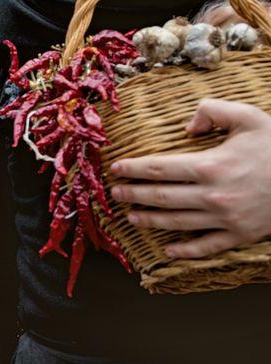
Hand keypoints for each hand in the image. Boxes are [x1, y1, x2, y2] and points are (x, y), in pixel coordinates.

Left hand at [110, 99, 270, 258]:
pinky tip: (169, 251)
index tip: (116, 168)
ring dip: (151, 221)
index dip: (134, 169)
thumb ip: (212, 111)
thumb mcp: (248, 117)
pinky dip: (186, 251)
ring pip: (178, 223)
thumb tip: (188, 125)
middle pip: (162, 196)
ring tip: (131, 218)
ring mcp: (227, 218)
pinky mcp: (241, 235)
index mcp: (211, 166)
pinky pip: (208, 246)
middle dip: (134, 195)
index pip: (160, 168)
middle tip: (115, 195)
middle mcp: (214, 195)